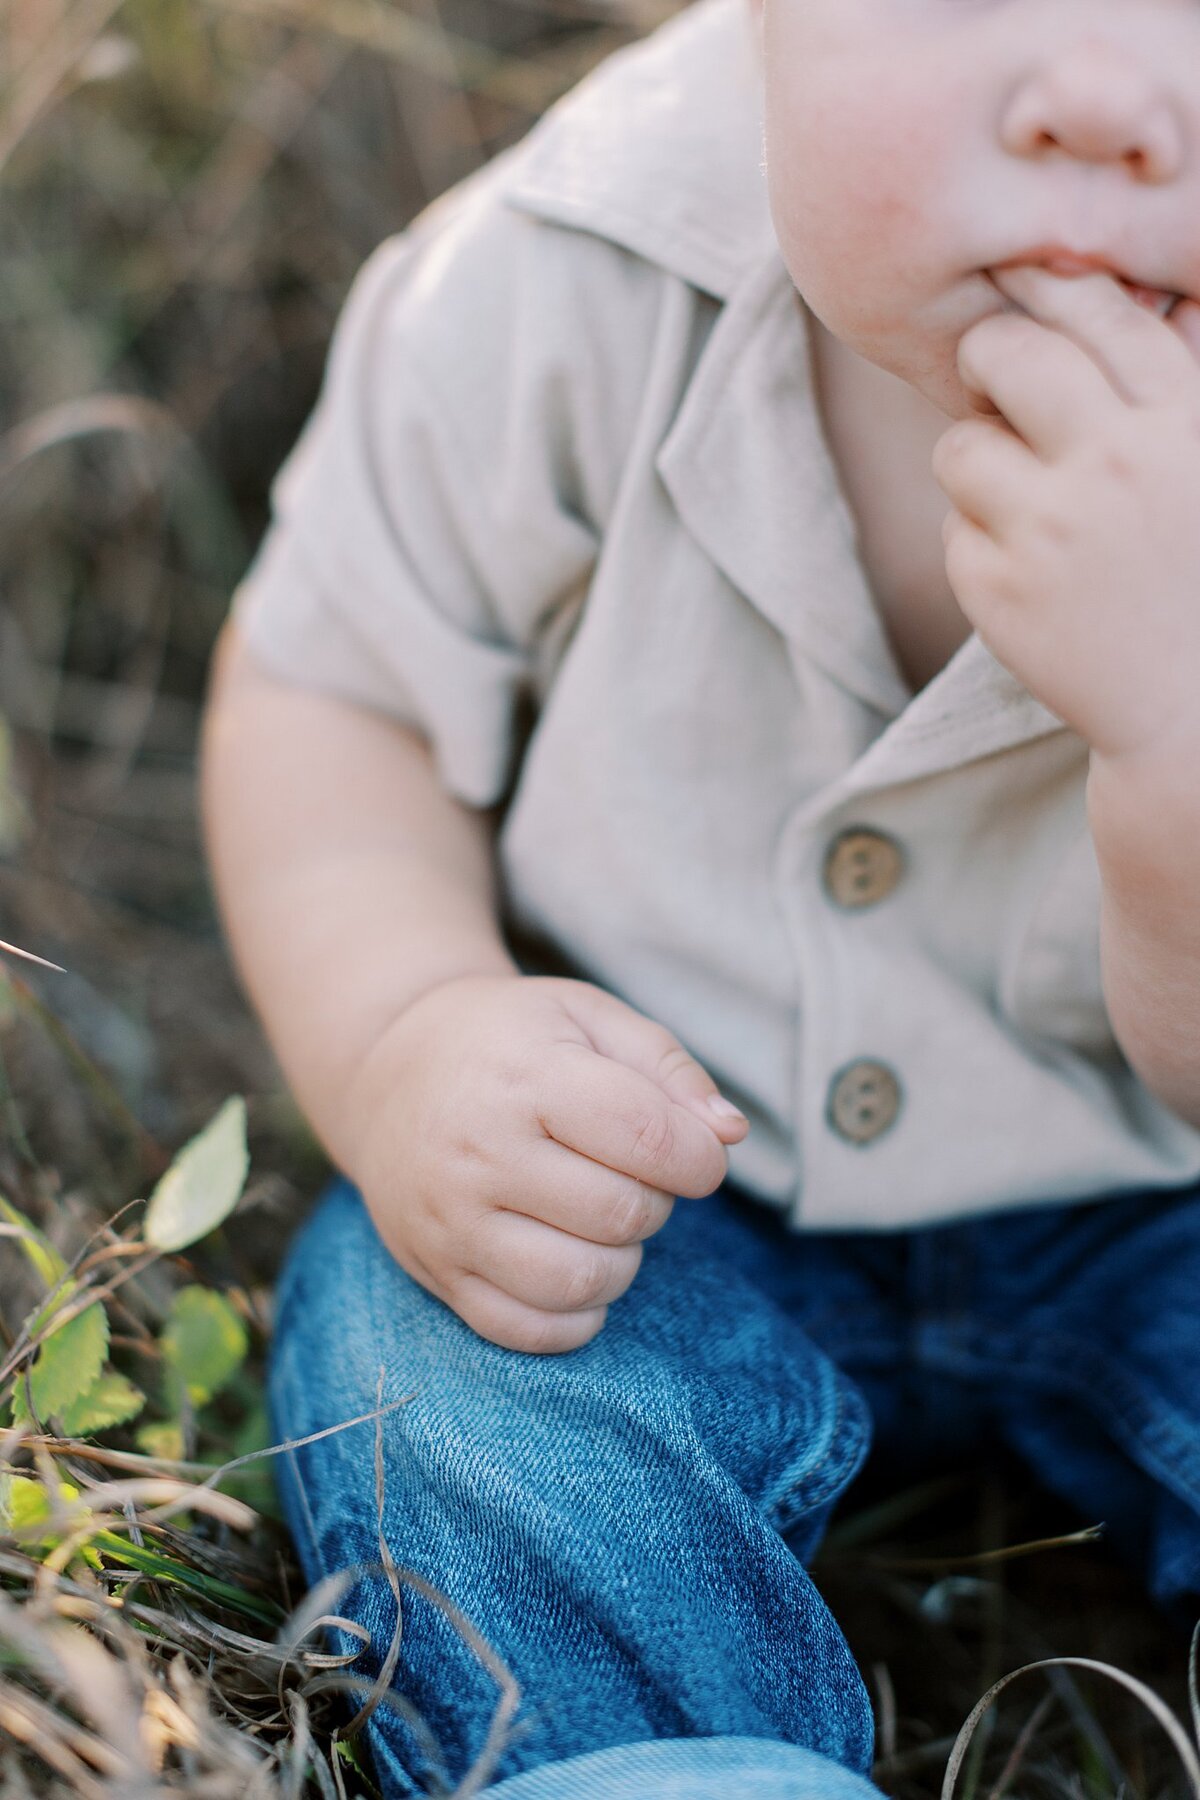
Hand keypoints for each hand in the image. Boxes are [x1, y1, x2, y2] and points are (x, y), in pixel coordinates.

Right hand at [340, 974, 747, 1353]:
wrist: (387, 1069)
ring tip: (604, 1220)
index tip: (695, 1153)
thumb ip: (669, 1068)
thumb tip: (729, 1135)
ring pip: (579, 1282)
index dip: (699, 1156)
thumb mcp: (587, 1017)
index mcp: (528, 1077)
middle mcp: (480, 1152)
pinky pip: (527, 1330)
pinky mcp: (437, 1272)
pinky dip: (575, 1316)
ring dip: (622, 1261)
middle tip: (634, 1174)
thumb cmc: (510, 1040)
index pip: (648, 1137)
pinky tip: (577, 1266)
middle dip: (656, 1201)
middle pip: (621, 1213)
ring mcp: (451, 1220)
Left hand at [931, 265, 1199, 764]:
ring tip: (1031, 503)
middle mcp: (1113, 465)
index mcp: (1178, 422)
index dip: (1045, 284)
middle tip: (991, 377)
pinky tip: (1032, 573)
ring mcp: (1049, 530)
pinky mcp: (995, 590)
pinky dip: (980, 543)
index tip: (1017, 276)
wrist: (1190, 708)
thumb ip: (1174, 383)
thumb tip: (1138, 297)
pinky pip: (953, 529)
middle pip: (1002, 355)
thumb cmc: (1197, 574)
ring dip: (981, 465)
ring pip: (959, 446)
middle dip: (986, 357)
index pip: (1095, 313)